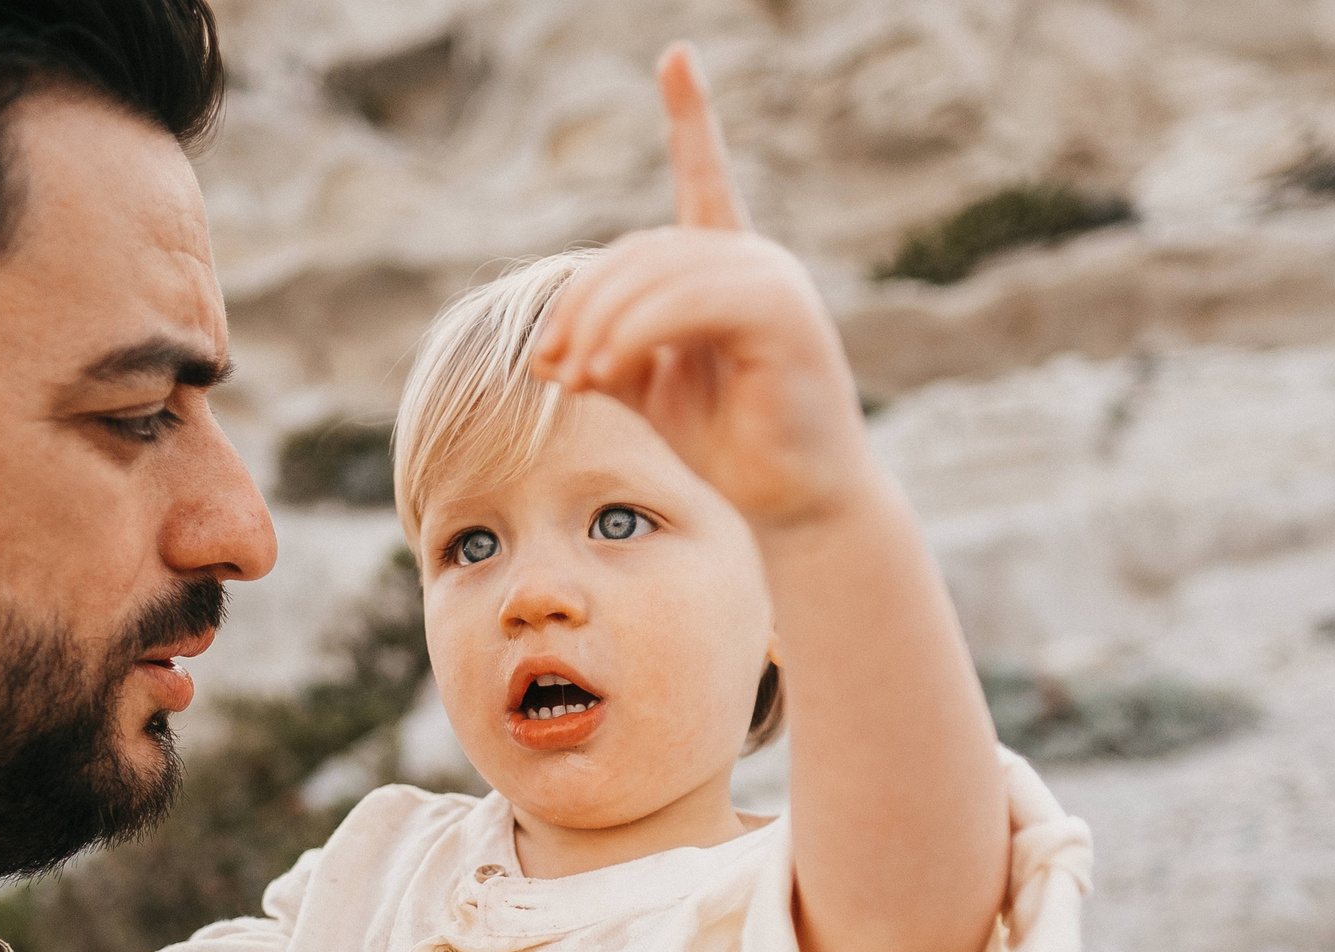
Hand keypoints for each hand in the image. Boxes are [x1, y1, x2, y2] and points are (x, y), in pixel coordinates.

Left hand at [529, 43, 872, 528]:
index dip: (692, 116)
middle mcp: (753, 260)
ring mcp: (772, 281)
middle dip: (581, 304)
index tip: (676, 58)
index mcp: (724, 268)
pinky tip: (605, 369)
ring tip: (572, 379)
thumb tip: (546, 341)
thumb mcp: (646, 390)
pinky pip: (689, 302)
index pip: (705, 176)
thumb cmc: (721, 453)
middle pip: (641, 250)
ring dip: (599, 326)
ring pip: (658, 273)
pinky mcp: (782, 314)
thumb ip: (605, 346)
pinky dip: (634, 333)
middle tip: (546, 366)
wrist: (788, 510)